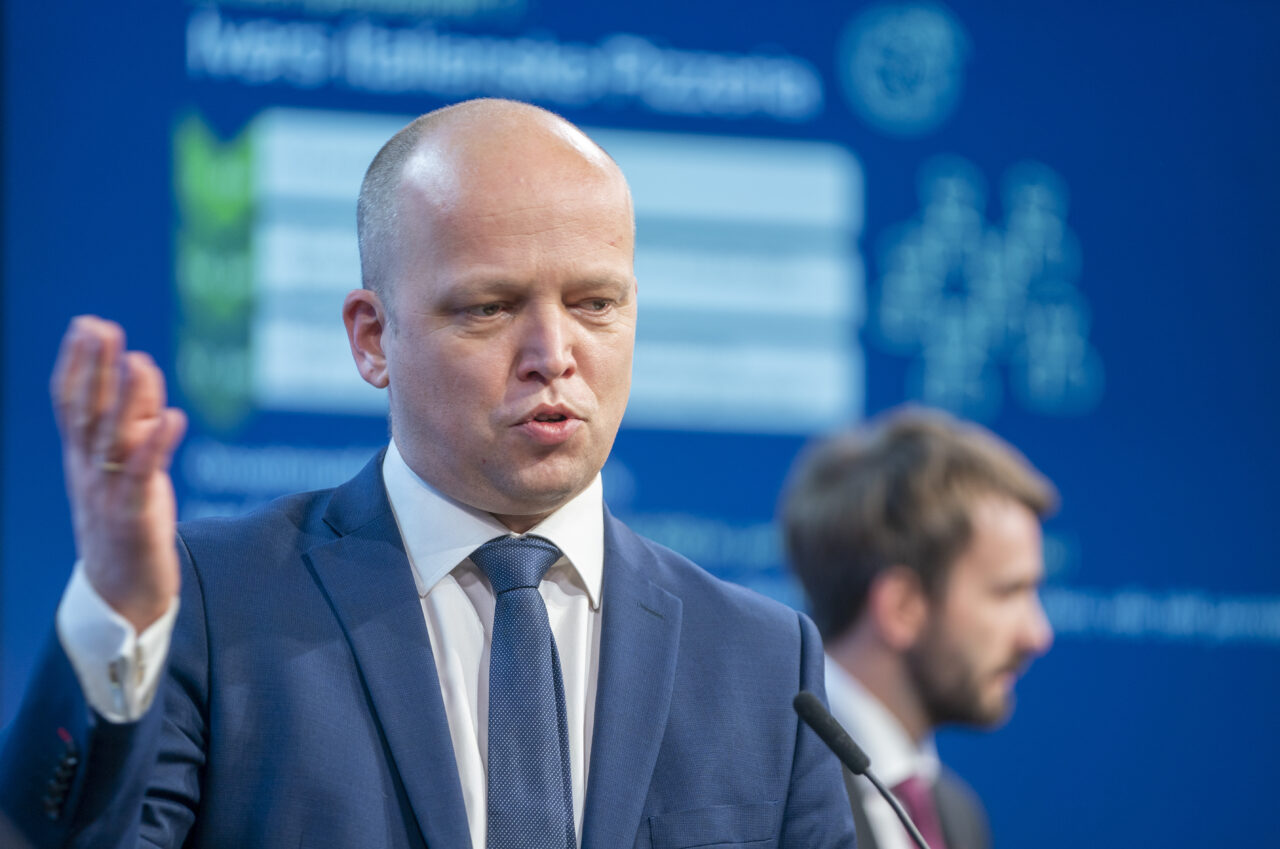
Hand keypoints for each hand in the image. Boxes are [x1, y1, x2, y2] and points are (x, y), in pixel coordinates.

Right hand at [50, 316, 187, 631]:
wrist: (120, 595)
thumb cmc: (125, 525)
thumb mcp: (123, 470)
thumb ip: (131, 427)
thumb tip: (142, 377)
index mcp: (81, 460)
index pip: (71, 405)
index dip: (76, 364)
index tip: (85, 324)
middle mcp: (88, 473)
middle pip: (88, 413)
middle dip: (94, 368)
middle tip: (100, 326)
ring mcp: (108, 495)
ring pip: (113, 440)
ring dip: (126, 399)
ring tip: (139, 360)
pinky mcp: (134, 517)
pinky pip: (143, 476)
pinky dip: (157, 445)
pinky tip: (172, 417)